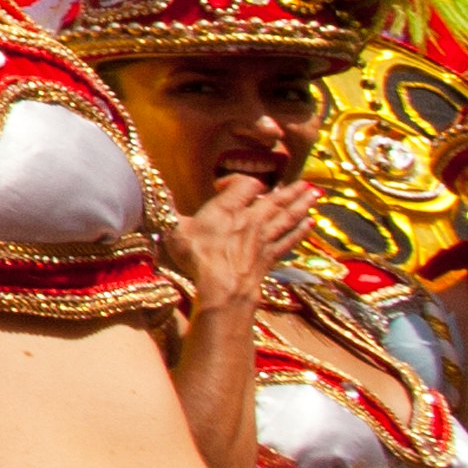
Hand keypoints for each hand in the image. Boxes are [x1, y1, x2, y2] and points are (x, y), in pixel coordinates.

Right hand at [161, 179, 317, 323]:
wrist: (222, 287)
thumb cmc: (197, 257)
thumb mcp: (174, 230)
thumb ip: (168, 211)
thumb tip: (152, 195)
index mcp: (227, 208)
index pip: (245, 184)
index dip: (238, 181)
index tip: (223, 186)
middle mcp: (250, 219)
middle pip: (275, 200)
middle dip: (291, 190)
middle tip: (307, 182)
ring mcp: (263, 238)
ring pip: (287, 217)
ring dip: (302, 205)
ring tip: (315, 194)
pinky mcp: (270, 256)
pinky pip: (289, 239)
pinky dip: (301, 230)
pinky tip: (310, 223)